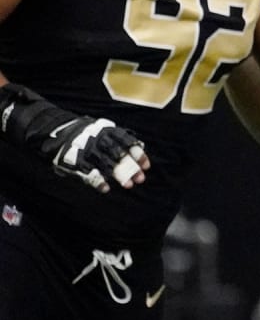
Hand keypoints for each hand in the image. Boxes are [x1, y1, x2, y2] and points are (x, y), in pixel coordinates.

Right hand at [0, 83, 149, 192]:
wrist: (53, 130)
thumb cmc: (84, 132)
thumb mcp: (102, 130)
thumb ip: (118, 138)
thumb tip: (140, 147)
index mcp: (105, 130)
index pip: (126, 141)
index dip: (137, 154)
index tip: (147, 166)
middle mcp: (97, 139)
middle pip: (118, 155)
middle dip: (130, 167)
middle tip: (140, 179)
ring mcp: (85, 150)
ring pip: (105, 164)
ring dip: (117, 176)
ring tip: (128, 185)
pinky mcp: (73, 160)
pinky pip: (87, 172)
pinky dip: (97, 181)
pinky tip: (105, 189)